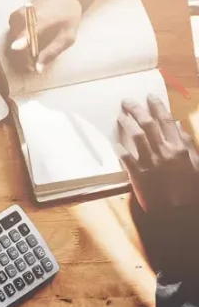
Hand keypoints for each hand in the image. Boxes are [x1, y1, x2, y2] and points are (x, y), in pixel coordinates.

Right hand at [7, 0, 82, 73]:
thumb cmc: (68, 16)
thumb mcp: (67, 36)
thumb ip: (52, 52)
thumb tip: (37, 69)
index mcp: (40, 19)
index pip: (26, 30)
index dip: (21, 41)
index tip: (16, 48)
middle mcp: (23, 16)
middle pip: (16, 43)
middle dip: (23, 58)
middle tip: (34, 66)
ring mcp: (16, 17)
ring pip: (12, 41)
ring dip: (21, 52)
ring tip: (33, 56)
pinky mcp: (12, 18)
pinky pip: (12, 36)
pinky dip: (19, 43)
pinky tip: (29, 45)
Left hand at [117, 95, 198, 212]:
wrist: (180, 211)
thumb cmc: (190, 187)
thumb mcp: (195, 162)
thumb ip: (187, 143)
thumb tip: (177, 125)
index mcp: (179, 148)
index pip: (166, 121)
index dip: (157, 106)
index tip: (149, 96)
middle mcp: (164, 152)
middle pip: (148, 125)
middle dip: (136, 110)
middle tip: (126, 101)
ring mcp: (150, 163)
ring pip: (136, 137)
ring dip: (127, 124)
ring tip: (120, 116)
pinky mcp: (138, 175)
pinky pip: (126, 159)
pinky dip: (121, 150)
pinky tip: (115, 143)